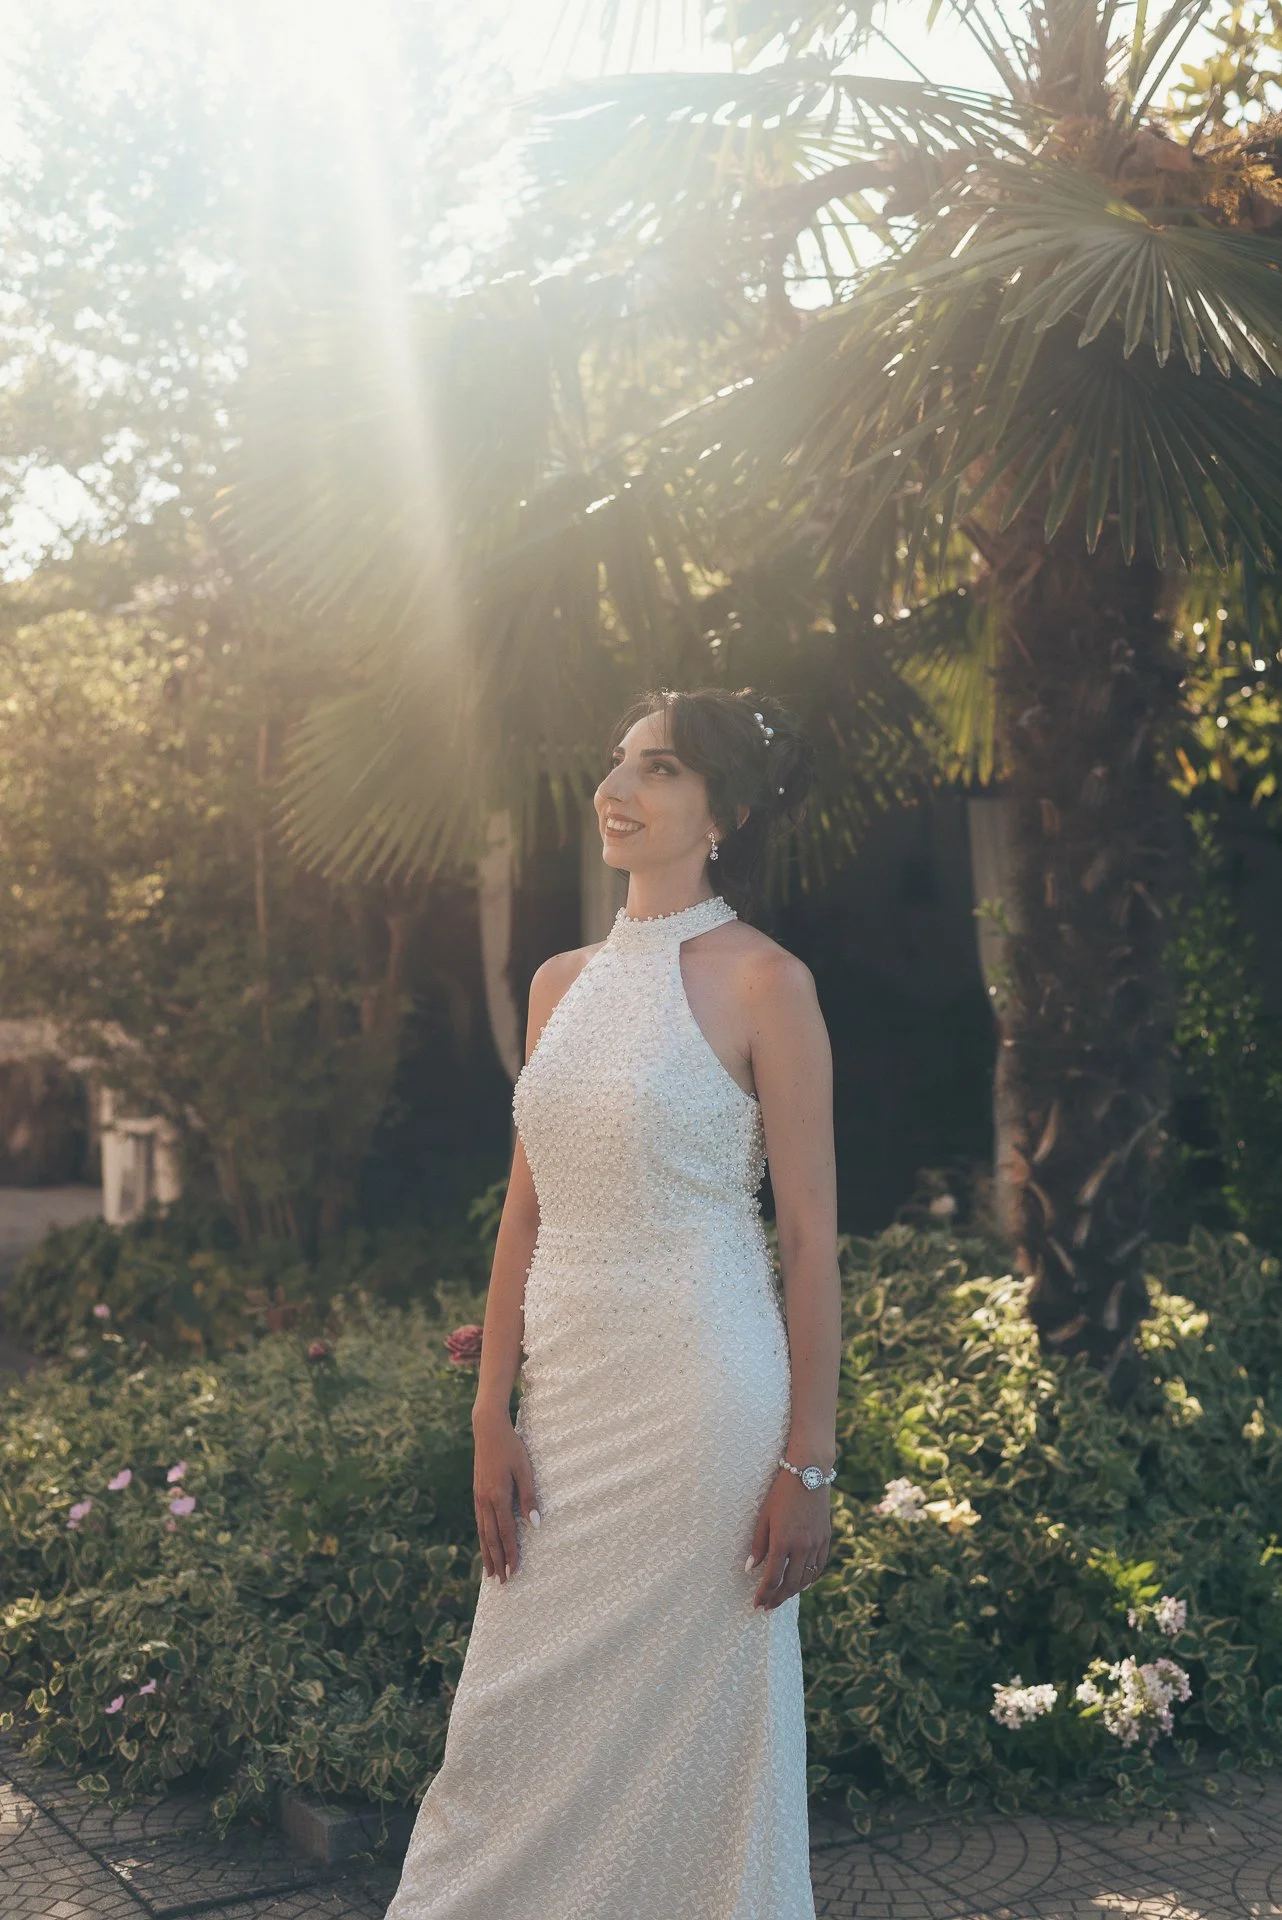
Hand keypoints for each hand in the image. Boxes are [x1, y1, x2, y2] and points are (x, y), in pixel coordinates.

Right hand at [471, 1405, 539, 1582]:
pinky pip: (479, 1521)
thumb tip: (535, 1523)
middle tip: (501, 1582)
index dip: (510, 1554)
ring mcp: (479, 1496)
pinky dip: (482, 1537)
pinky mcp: (477, 1492)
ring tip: (490, 1571)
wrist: (488, 1429)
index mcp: (498, 1496)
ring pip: (482, 1532)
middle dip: (497, 1561)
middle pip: (491, 1538)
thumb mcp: (525, 1469)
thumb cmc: (511, 1447)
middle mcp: (485, 1500)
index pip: (505, 1533)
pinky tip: (484, 1543)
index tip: (514, 1572)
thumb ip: (529, 1496)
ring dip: (487, 1553)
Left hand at [746, 1469, 830, 1609]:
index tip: (757, 1604)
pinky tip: (802, 1583)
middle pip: (790, 1584)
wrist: (808, 1474)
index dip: (764, 1594)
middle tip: (768, 1606)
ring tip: (782, 1597)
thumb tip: (750, 1568)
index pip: (772, 1578)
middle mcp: (802, 1547)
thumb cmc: (781, 1494)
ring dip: (793, 1591)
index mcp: (783, 1542)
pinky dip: (810, 1579)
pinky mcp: (826, 1539)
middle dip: (777, 1598)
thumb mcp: (763, 1517)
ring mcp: (816, 1544)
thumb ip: (758, 1545)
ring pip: (806, 1578)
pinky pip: (819, 1567)